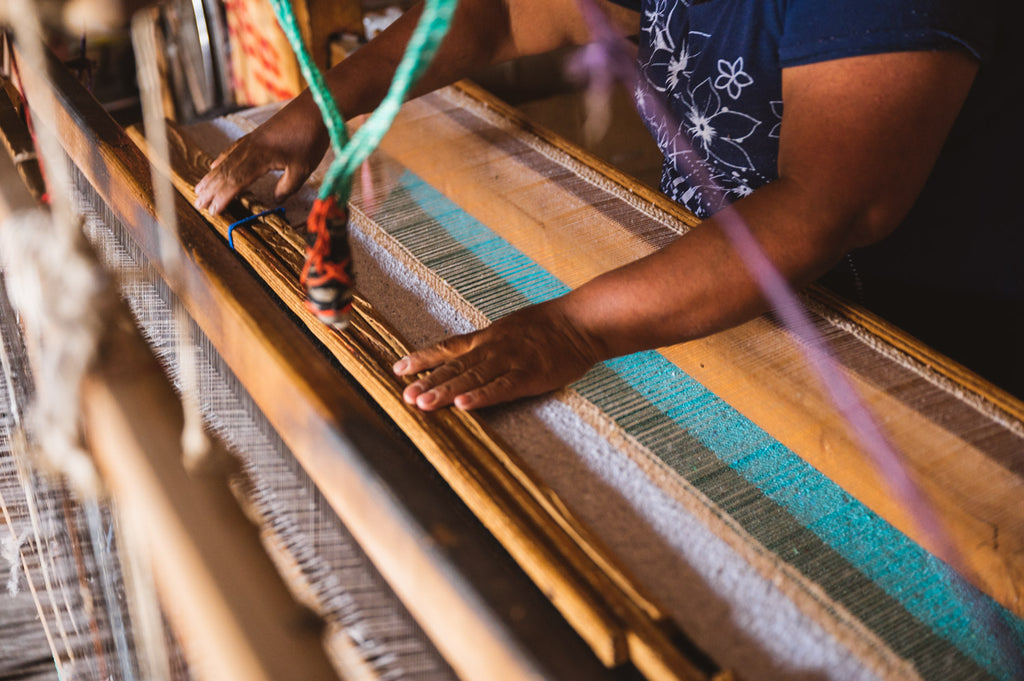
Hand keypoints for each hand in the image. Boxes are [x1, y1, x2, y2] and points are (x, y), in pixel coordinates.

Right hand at [194, 94, 328, 214]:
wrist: (314, 108)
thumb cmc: (310, 139)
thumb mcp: (303, 169)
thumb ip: (287, 187)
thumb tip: (275, 201)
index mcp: (260, 158)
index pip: (236, 182)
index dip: (223, 198)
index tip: (213, 211)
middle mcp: (249, 149)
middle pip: (225, 172)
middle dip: (211, 190)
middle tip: (198, 205)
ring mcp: (251, 141)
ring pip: (226, 161)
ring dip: (211, 177)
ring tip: (199, 189)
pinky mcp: (255, 136)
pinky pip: (232, 150)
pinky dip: (221, 160)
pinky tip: (214, 166)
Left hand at [393, 301, 601, 410]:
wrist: (581, 322)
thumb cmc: (550, 325)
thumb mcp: (512, 327)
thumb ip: (489, 341)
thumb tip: (467, 353)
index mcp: (488, 337)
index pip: (448, 348)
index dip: (423, 358)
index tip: (399, 369)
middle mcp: (494, 348)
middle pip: (455, 367)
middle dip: (429, 381)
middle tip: (405, 397)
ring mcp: (512, 361)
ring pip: (472, 378)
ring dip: (446, 391)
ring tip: (424, 404)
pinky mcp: (530, 376)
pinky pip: (502, 388)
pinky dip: (482, 397)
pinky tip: (464, 406)